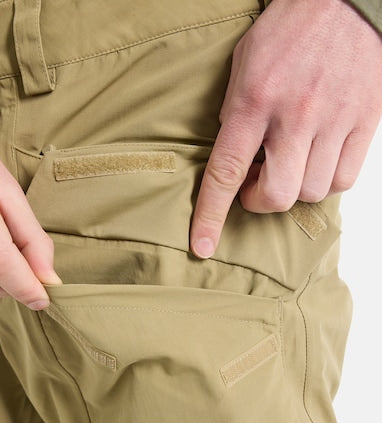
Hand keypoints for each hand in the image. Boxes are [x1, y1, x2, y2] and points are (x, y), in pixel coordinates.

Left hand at [190, 0, 381, 257]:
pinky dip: (327, 181)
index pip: (226, 172)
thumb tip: (236, 160)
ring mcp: (335, 120)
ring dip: (294, 189)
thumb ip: (235, 115)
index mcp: (255, 100)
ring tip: (290, 163)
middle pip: (278, 196)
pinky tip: (317, 160)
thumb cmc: (290, 28)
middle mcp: (296, 115)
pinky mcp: (366, 121)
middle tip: (255, 184)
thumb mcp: (244, 64)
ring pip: (312, 192)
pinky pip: (344, 179)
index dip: (211, 216)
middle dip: (260, 202)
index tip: (202, 247)